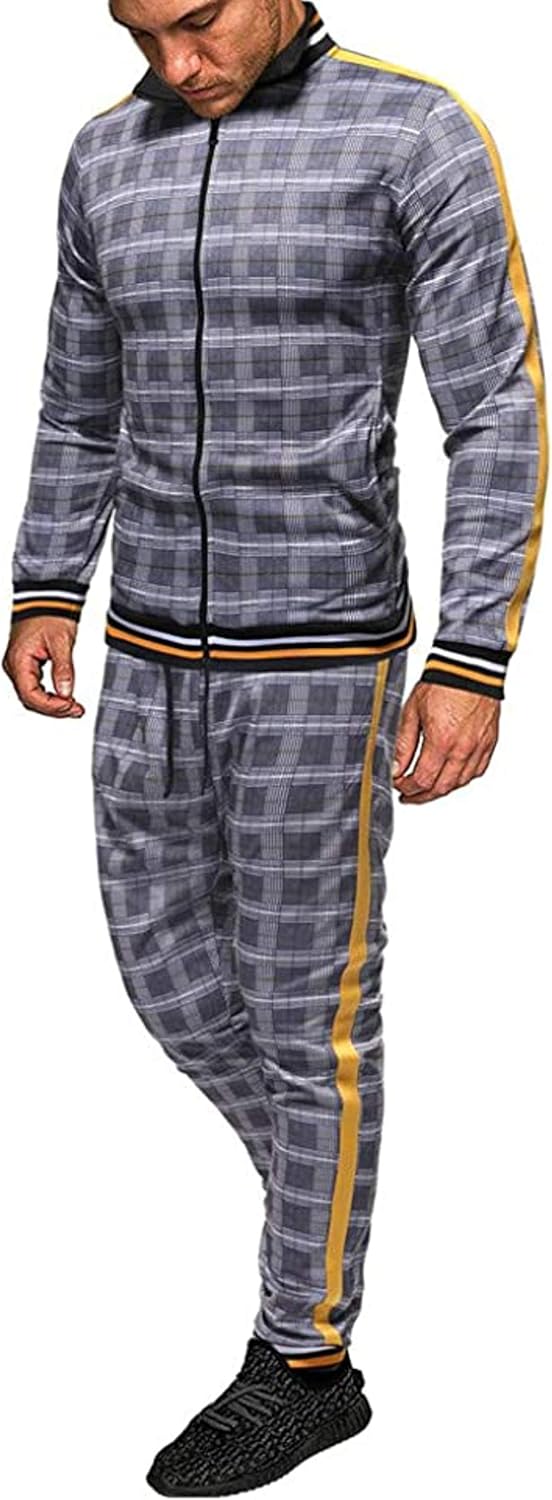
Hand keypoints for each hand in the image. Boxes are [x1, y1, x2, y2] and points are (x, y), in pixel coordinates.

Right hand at [2, 616, 84, 716]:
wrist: (47, 597)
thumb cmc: (50, 613)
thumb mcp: (61, 642)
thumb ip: (63, 669)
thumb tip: (66, 692)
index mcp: (19, 661)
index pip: (31, 695)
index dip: (51, 706)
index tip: (70, 707)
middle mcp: (14, 666)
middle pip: (30, 699)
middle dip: (54, 708)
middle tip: (75, 710)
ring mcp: (19, 665)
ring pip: (32, 696)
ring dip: (52, 704)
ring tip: (73, 707)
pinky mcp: (26, 664)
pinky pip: (35, 687)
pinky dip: (49, 695)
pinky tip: (64, 698)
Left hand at [391, 681, 500, 802]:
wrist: (469, 668)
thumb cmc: (442, 684)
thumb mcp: (412, 712)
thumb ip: (403, 744)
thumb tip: (396, 767)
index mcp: (441, 741)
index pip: (422, 780)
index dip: (407, 788)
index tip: (399, 785)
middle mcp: (462, 749)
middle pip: (441, 788)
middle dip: (422, 796)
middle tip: (410, 795)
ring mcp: (478, 747)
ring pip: (459, 783)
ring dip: (441, 789)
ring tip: (428, 789)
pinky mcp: (489, 743)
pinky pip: (477, 771)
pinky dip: (462, 778)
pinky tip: (451, 776)